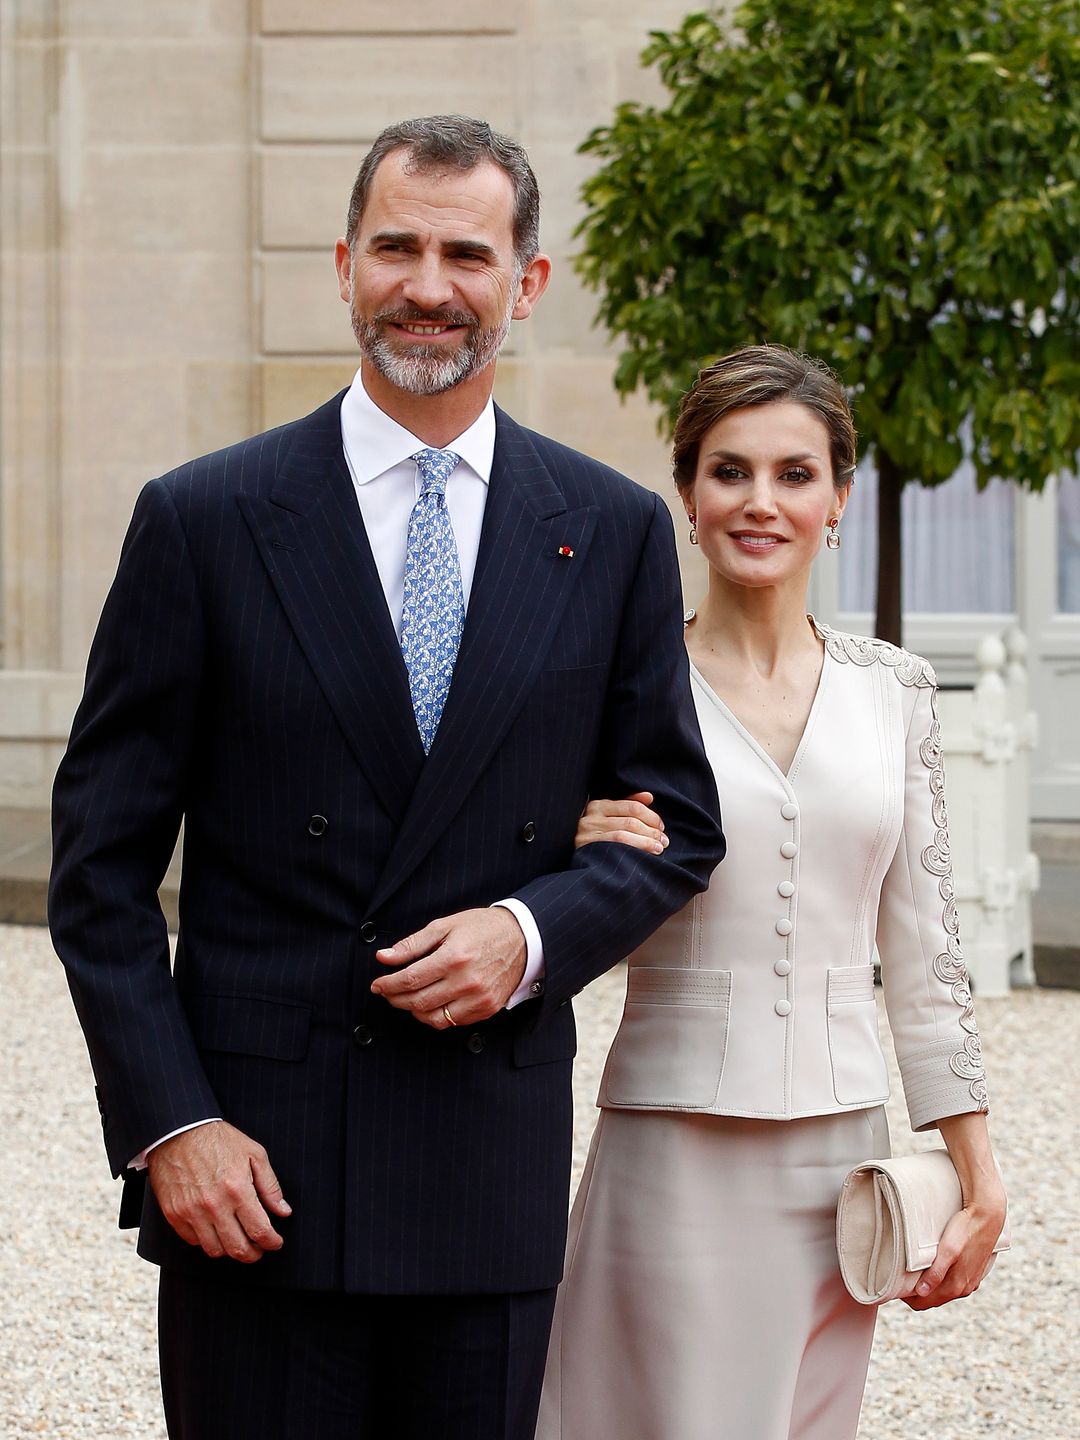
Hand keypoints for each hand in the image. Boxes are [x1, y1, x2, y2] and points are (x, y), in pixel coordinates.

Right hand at [146, 1120, 290, 1262]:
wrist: (178, 1131)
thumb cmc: (218, 1140)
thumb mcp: (253, 1154)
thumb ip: (270, 1186)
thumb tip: (283, 1211)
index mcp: (237, 1189)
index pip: (259, 1231)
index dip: (271, 1242)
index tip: (275, 1243)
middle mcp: (214, 1205)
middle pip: (237, 1248)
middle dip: (253, 1254)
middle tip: (259, 1249)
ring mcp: (191, 1212)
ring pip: (214, 1250)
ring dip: (229, 1250)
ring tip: (238, 1239)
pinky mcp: (174, 1215)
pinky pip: (193, 1241)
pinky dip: (207, 1241)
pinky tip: (216, 1230)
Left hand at [371, 907, 526, 1027]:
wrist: (522, 938)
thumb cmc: (482, 929)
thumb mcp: (445, 926)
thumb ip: (413, 944)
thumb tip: (384, 957)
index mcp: (454, 957)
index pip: (410, 979)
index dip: (388, 985)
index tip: (377, 984)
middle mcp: (466, 981)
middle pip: (418, 1001)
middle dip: (395, 999)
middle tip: (386, 993)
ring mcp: (478, 998)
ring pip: (433, 1018)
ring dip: (413, 1011)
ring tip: (406, 999)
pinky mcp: (486, 1009)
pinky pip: (452, 1022)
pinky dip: (435, 1016)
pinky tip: (429, 1004)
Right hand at [575, 791, 668, 852]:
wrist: (575, 862)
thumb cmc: (597, 837)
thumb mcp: (609, 818)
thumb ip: (628, 806)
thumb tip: (649, 797)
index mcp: (598, 806)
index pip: (632, 807)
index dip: (651, 817)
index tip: (661, 828)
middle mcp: (591, 818)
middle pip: (630, 821)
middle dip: (651, 831)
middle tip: (664, 841)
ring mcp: (587, 834)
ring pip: (624, 835)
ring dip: (646, 842)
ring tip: (658, 848)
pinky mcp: (586, 850)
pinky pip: (615, 847)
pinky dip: (634, 850)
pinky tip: (646, 855)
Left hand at [902, 1194, 1007, 1309]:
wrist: (988, 1217)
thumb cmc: (965, 1230)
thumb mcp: (948, 1250)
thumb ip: (936, 1273)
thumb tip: (921, 1292)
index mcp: (956, 1286)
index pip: (924, 1304)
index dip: (908, 1297)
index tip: (896, 1285)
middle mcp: (964, 1289)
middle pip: (933, 1299)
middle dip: (917, 1293)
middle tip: (901, 1278)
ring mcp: (970, 1282)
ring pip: (943, 1292)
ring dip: (929, 1287)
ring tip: (914, 1272)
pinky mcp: (973, 1272)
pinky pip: (953, 1284)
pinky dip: (940, 1281)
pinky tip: (934, 1268)